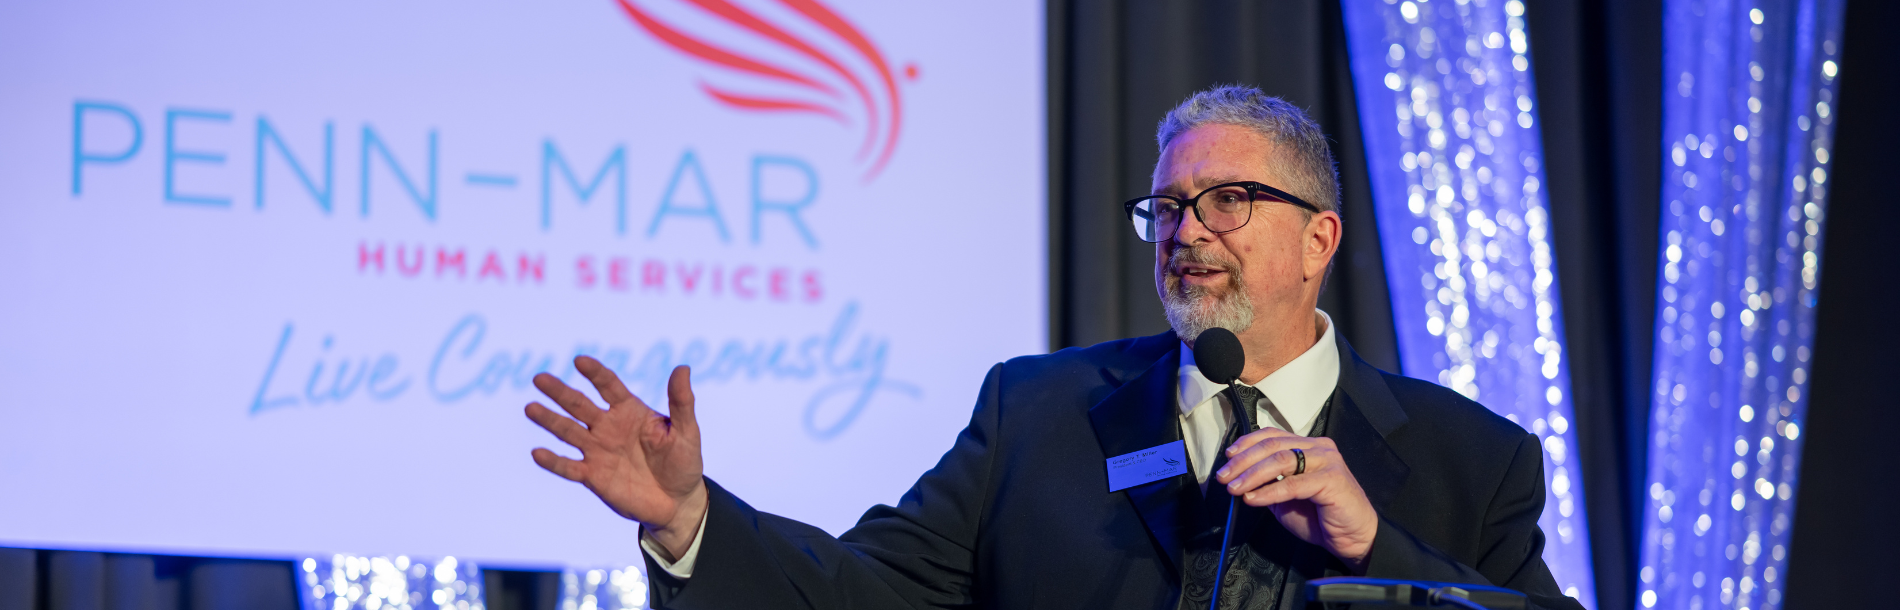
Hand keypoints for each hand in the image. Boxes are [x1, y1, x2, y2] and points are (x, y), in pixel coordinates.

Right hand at [525, 357, 707, 559]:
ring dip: (549, 420)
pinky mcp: (593, 476)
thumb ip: (682, 401)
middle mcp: (608, 427)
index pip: (608, 386)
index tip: (580, 361)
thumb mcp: (687, 430)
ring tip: (530, 408)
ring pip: (568, 432)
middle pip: (579, 405)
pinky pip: (569, 467)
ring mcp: (598, 451)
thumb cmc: (684, 462)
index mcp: (630, 410)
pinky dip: (553, 462)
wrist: (678, 502)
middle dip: (560, 392)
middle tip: (539, 378)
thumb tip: (683, 367)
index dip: (595, 373)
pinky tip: (537, 453)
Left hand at [1213, 428, 1376, 571]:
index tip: (1228, 456)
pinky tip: (1253, 499)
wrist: (1352, 537)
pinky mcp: (1332, 479)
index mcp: (1308, 446)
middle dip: (1243, 461)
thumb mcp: (1285, 498)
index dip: (1247, 443)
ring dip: (1252, 475)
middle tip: (1224, 476)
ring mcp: (1327, 461)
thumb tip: (1238, 478)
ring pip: (1281, 460)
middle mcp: (1319, 448)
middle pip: (1273, 446)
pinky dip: (1269, 491)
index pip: (1273, 435)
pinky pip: (1293, 483)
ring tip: (1234, 488)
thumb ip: (1267, 483)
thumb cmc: (1321, 517)